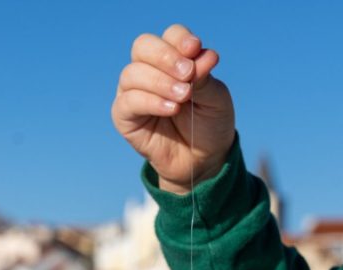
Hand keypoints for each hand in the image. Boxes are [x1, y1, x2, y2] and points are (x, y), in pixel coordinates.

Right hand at [112, 24, 235, 193]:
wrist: (204, 160)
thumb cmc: (209, 124)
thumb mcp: (216, 99)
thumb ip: (205, 77)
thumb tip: (201, 54)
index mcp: (173, 60)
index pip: (170, 37)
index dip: (180, 39)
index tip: (195, 50)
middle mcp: (150, 71)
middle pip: (143, 46)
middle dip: (165, 56)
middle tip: (187, 73)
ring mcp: (134, 93)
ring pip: (132, 73)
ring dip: (160, 82)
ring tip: (183, 97)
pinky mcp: (125, 117)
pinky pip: (128, 102)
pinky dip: (150, 101)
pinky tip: (171, 108)